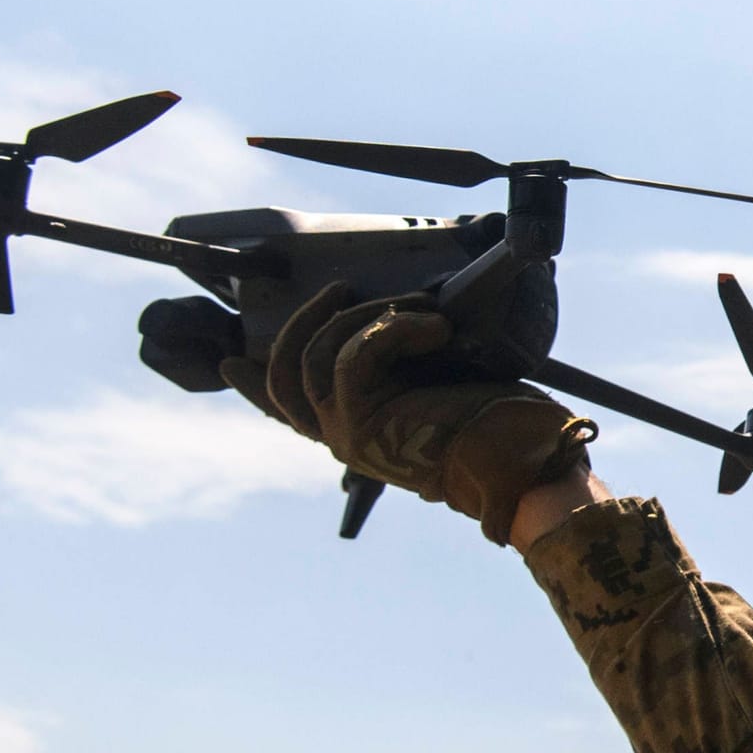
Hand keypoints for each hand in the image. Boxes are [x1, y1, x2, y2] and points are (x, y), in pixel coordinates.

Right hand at [221, 283, 592, 544]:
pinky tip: (436, 325)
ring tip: (418, 304)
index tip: (229, 364)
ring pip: (319, 356)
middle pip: (287, 376)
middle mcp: (344, 439)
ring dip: (369, 315)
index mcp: (357, 433)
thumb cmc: (499, 425)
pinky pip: (355, 355)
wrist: (523, 462)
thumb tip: (408, 313)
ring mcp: (350, 433)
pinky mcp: (366, 421)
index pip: (289, 410)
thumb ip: (406, 366)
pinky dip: (394, 328)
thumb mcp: (441, 384)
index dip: (255, 386)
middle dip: (305, 322)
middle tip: (341, 290)